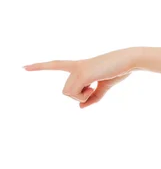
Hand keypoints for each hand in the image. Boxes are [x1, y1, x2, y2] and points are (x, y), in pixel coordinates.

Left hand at [23, 47, 137, 107]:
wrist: (129, 60)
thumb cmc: (118, 70)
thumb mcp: (105, 86)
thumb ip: (93, 97)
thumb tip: (80, 107)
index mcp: (80, 66)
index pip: (56, 64)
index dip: (40, 66)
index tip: (23, 67)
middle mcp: (76, 66)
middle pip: (66, 91)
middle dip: (80, 96)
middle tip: (94, 89)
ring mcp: (78, 69)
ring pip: (68, 93)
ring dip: (82, 95)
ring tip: (96, 85)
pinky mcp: (82, 73)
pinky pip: (75, 93)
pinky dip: (85, 95)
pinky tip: (95, 85)